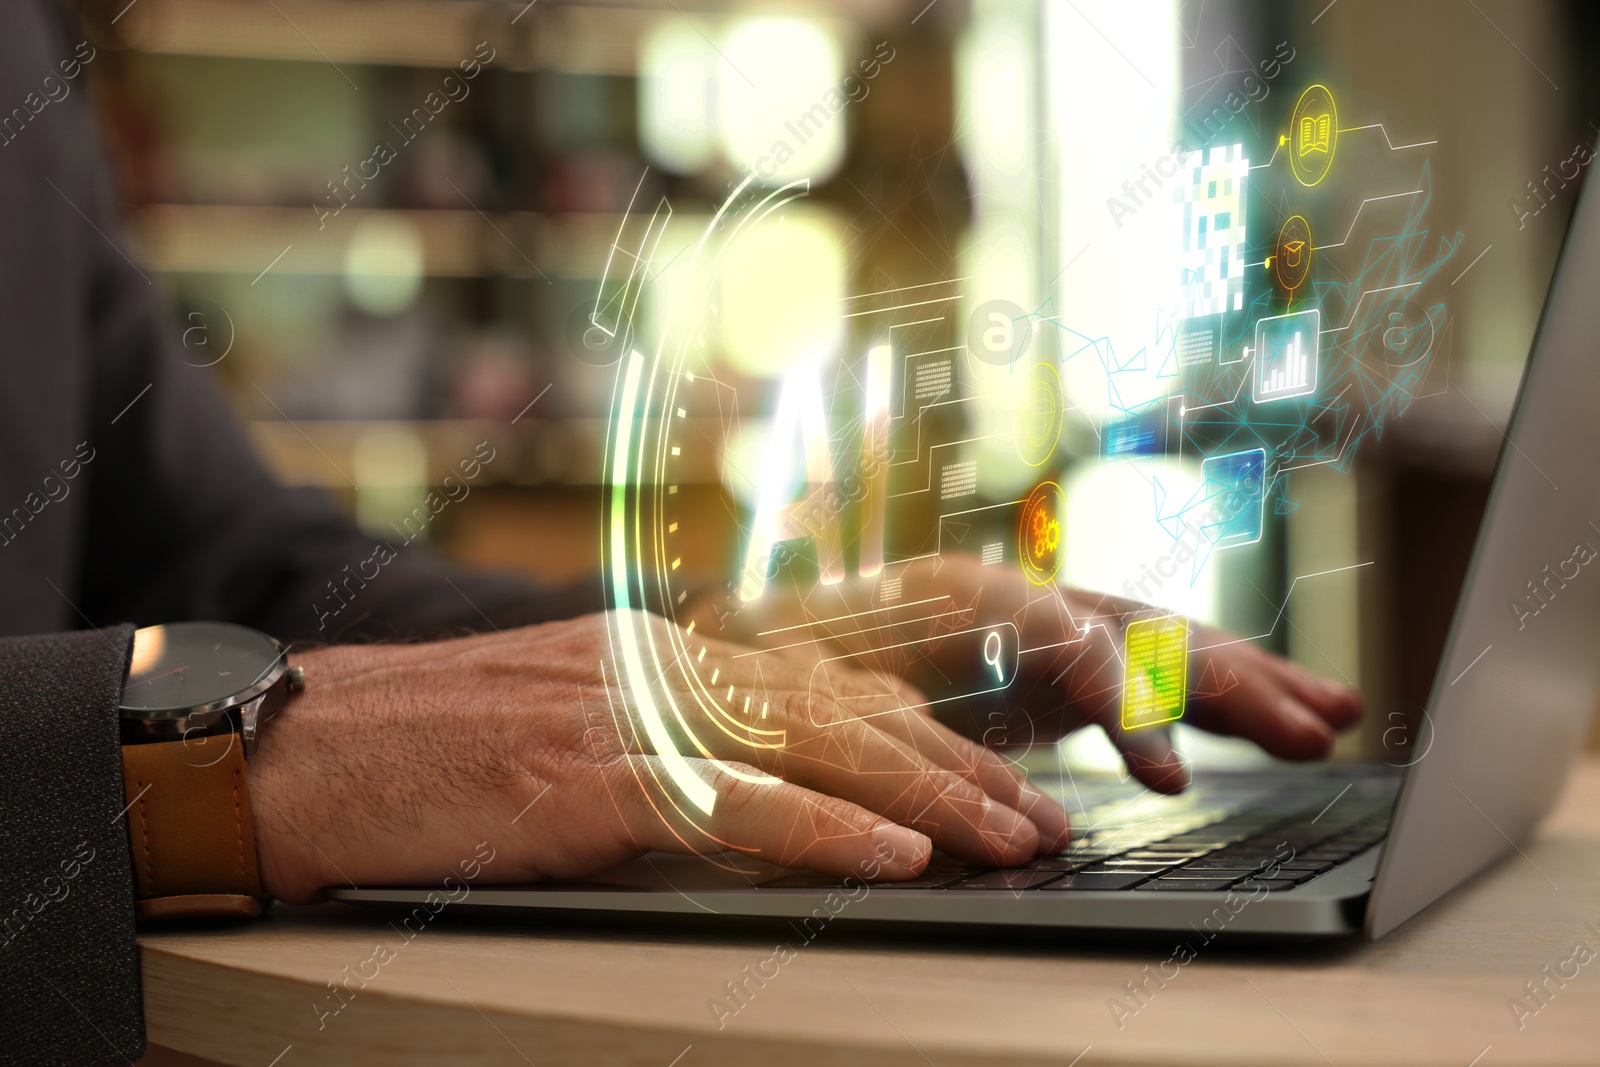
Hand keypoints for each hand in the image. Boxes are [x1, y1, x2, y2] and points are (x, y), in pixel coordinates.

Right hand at [250, 611, 1072, 901]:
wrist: (298, 748)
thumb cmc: (425, 749)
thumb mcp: (564, 723)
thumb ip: (663, 735)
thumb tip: (753, 783)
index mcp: (659, 652)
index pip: (824, 683)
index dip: (921, 728)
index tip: (992, 772)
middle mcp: (660, 664)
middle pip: (847, 706)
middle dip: (959, 763)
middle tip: (1042, 812)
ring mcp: (628, 711)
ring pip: (816, 743)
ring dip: (930, 795)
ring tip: (1013, 836)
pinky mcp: (589, 773)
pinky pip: (736, 801)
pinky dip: (829, 829)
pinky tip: (898, 856)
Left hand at [714, 554, 1363, 793]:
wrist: (779, 638)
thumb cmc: (782, 646)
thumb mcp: (786, 651)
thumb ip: (812, 651)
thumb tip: (785, 639)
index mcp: (956, 590)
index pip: (1064, 631)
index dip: (1121, 694)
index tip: (1161, 771)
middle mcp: (1020, 598)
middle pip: (1142, 630)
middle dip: (1228, 680)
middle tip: (1308, 728)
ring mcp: (1050, 630)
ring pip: (1169, 649)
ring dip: (1251, 686)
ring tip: (1330, 721)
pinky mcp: (1066, 673)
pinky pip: (1158, 683)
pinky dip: (1214, 708)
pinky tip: (1276, 730)